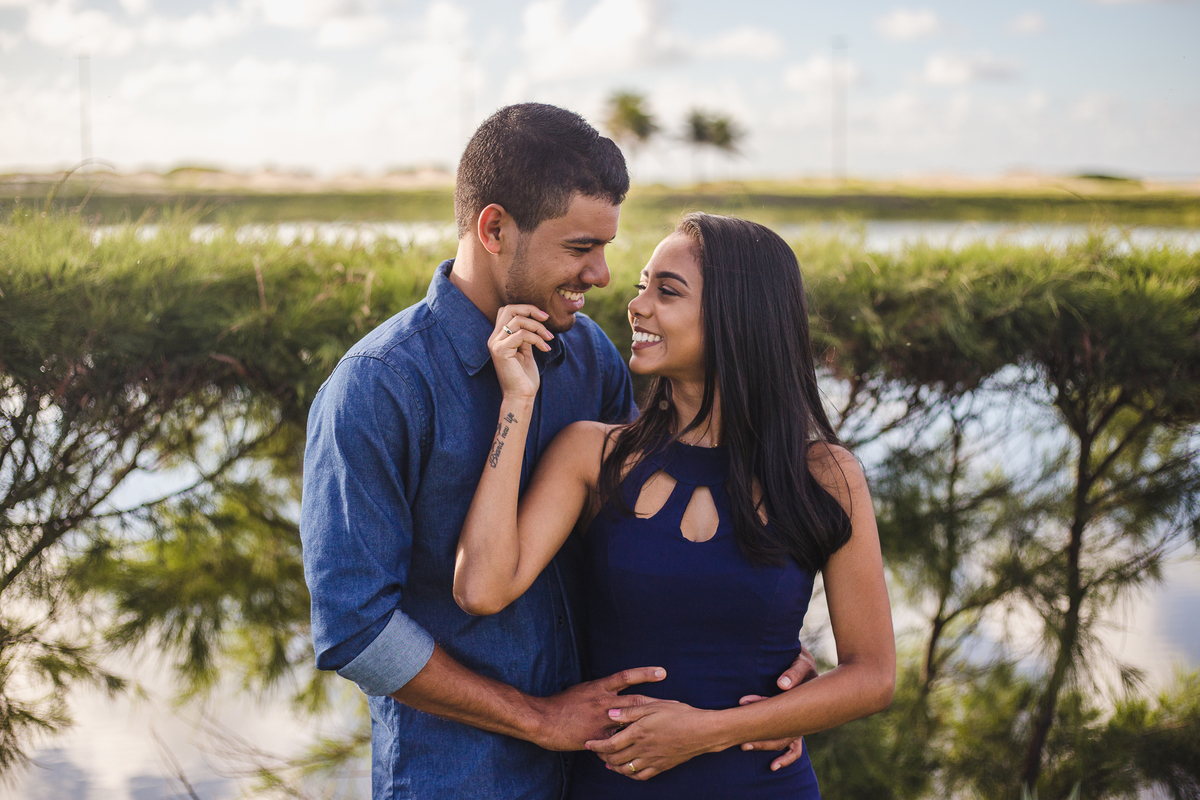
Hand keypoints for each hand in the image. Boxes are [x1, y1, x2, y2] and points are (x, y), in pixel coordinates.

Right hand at [489, 305, 552, 399]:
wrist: (521, 396)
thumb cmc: (524, 377)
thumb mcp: (526, 351)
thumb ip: (526, 336)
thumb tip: (535, 321)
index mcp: (498, 337)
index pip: (507, 311)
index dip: (525, 308)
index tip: (544, 318)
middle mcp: (494, 338)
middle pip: (509, 309)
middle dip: (530, 310)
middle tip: (547, 319)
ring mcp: (495, 344)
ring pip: (518, 320)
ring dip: (538, 327)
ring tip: (549, 339)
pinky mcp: (501, 351)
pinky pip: (522, 335)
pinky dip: (537, 339)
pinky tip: (545, 349)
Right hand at [528, 667, 665, 751]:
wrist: (544, 719)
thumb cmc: (561, 704)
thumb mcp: (582, 690)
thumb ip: (600, 691)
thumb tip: (613, 689)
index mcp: (600, 688)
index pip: (627, 677)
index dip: (645, 674)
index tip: (663, 673)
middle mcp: (604, 702)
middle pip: (636, 702)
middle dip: (657, 704)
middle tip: (676, 704)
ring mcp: (602, 721)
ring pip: (630, 723)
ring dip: (647, 727)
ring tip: (665, 729)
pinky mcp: (598, 737)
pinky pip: (616, 742)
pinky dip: (626, 745)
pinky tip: (639, 751)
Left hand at [584, 700, 709, 780]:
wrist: (702, 731)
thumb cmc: (679, 714)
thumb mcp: (654, 705)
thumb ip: (630, 710)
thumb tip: (610, 713)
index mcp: (638, 732)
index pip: (610, 744)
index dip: (596, 745)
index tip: (587, 743)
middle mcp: (642, 749)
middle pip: (614, 759)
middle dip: (601, 756)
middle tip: (595, 751)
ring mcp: (652, 760)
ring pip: (626, 769)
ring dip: (613, 767)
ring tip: (607, 762)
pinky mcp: (661, 766)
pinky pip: (641, 776)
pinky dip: (630, 775)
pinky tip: (627, 770)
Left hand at [738, 644, 818, 769]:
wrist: (807, 667)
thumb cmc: (802, 664)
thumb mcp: (801, 664)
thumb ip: (793, 673)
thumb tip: (782, 685)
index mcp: (800, 702)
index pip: (778, 707)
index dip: (759, 704)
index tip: (742, 702)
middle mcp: (799, 716)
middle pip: (782, 732)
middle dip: (760, 736)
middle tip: (741, 741)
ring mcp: (797, 723)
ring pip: (784, 741)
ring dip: (765, 745)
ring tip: (745, 747)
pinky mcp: (795, 726)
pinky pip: (794, 749)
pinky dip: (786, 758)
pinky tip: (772, 766)